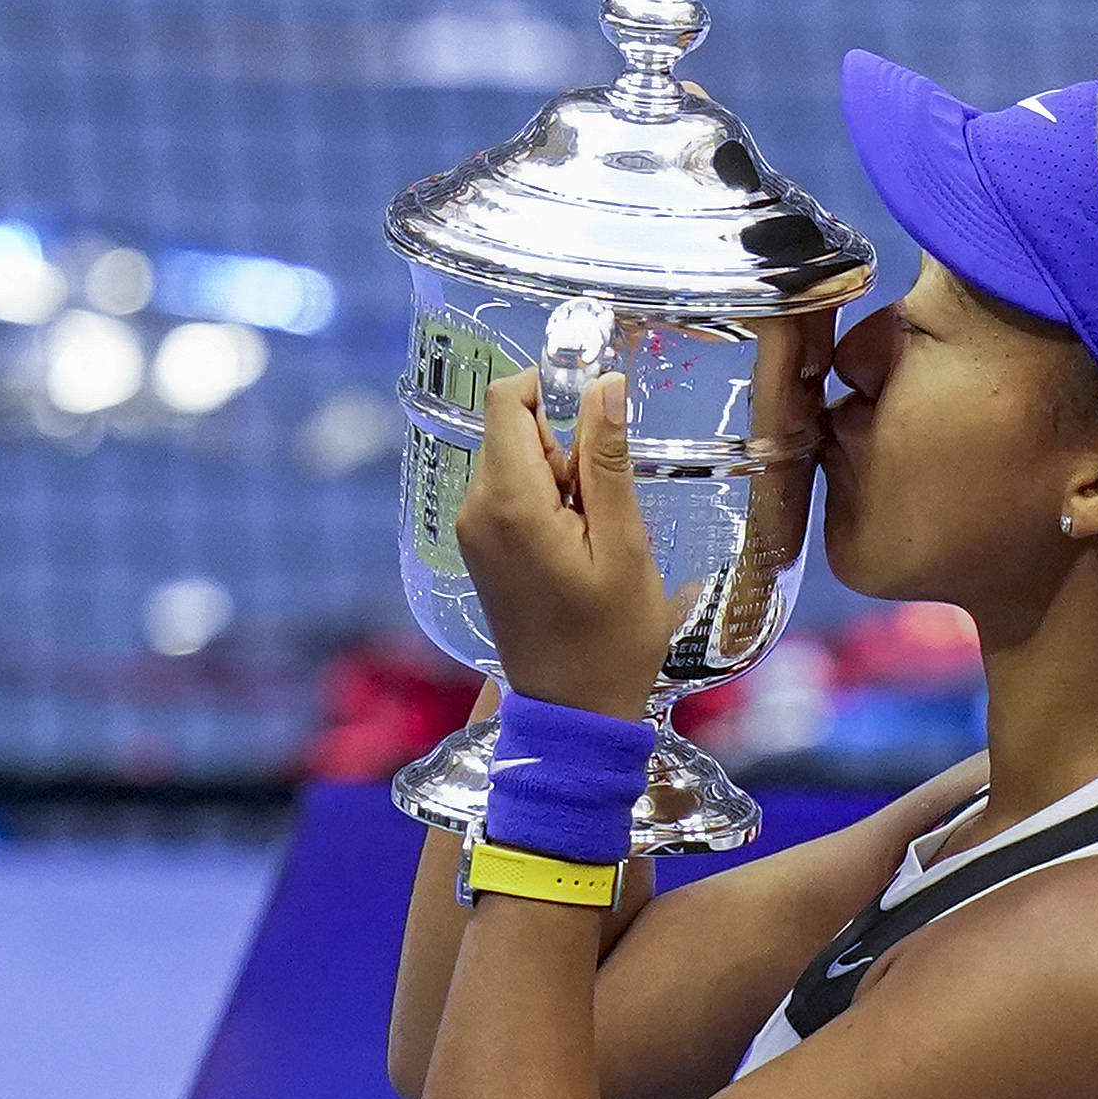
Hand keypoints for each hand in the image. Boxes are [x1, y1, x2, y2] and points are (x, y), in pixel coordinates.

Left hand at [457, 368, 678, 720]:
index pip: (506, 398)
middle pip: (514, 428)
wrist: (573, 714)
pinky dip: (549, 503)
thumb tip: (604, 384)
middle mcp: (476, 509)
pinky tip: (578, 548)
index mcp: (508, 502)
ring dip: (562, 477)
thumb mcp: (624, 545)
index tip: (601, 416)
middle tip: (604, 502)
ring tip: (594, 534)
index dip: (553, 387)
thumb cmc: (609, 639)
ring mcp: (474, 532)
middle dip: (565, 443)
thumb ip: (608, 460)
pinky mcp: (482, 550)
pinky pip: (513, 494)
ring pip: (517, 460)